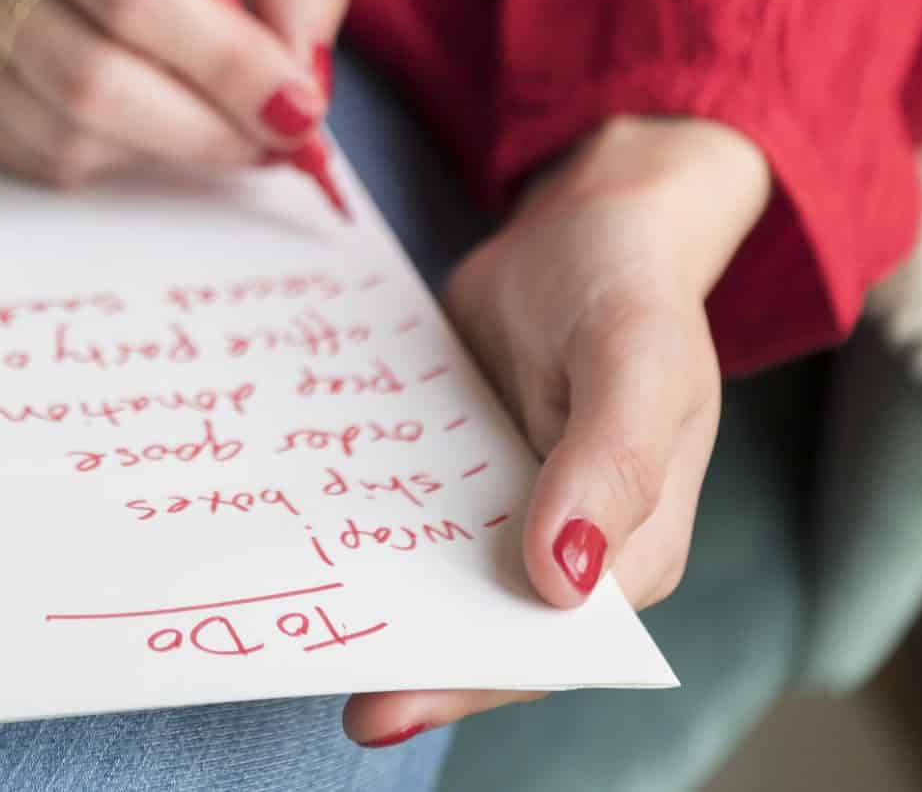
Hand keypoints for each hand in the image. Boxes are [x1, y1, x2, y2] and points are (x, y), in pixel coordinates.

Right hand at [0, 0, 347, 184]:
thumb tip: (299, 75)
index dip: (226, 62)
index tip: (297, 106)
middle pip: (92, 79)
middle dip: (205, 127)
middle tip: (274, 140)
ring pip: (64, 136)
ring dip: (167, 150)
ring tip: (222, 128)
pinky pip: (37, 160)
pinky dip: (116, 157)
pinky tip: (147, 120)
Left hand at [343, 116, 770, 746]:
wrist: (589, 220)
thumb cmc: (628, 285)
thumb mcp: (636, 360)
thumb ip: (611, 465)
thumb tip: (564, 582)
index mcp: (633, 548)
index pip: (548, 642)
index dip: (470, 678)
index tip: (387, 700)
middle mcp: (570, 546)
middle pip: (482, 626)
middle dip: (404, 656)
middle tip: (310, 675)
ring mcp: (509, 509)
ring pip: (435, 576)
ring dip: (370, 598)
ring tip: (284, 625)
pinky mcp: (460, 472)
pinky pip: (407, 514)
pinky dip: (357, 527)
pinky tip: (290, 537)